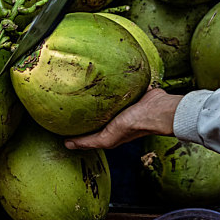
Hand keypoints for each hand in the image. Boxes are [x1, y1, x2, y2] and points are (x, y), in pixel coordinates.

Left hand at [64, 87, 182, 149]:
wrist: (156, 109)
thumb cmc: (133, 126)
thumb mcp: (107, 138)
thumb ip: (88, 142)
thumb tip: (66, 144)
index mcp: (110, 130)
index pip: (90, 129)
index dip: (77, 126)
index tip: (62, 119)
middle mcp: (115, 117)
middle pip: (95, 113)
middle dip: (83, 108)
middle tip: (67, 98)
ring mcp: (122, 103)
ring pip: (104, 98)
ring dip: (95, 93)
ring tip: (79, 84)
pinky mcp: (129, 91)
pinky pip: (115, 85)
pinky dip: (107, 81)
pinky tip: (98, 75)